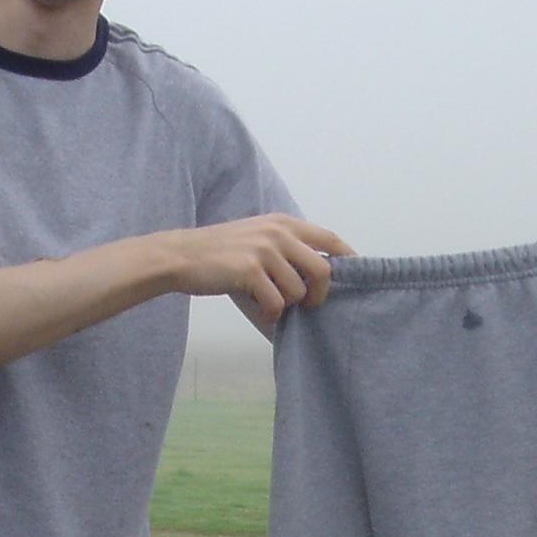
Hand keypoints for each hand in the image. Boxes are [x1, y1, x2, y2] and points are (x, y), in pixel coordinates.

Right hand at [172, 213, 353, 323]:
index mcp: (283, 223)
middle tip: (307, 305)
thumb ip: (286, 249)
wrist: (181, 256)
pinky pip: (276, 303)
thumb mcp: (257, 237)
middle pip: (324, 271)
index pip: (330, 239)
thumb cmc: (219, 252)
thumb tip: (317, 279)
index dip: (349, 258)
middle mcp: (278, 233)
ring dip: (286, 305)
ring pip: (298, 292)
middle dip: (319, 295)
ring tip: (267, 302)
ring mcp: (265, 251)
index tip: (356, 274)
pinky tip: (257, 308)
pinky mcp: (251, 271)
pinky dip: (269, 313)